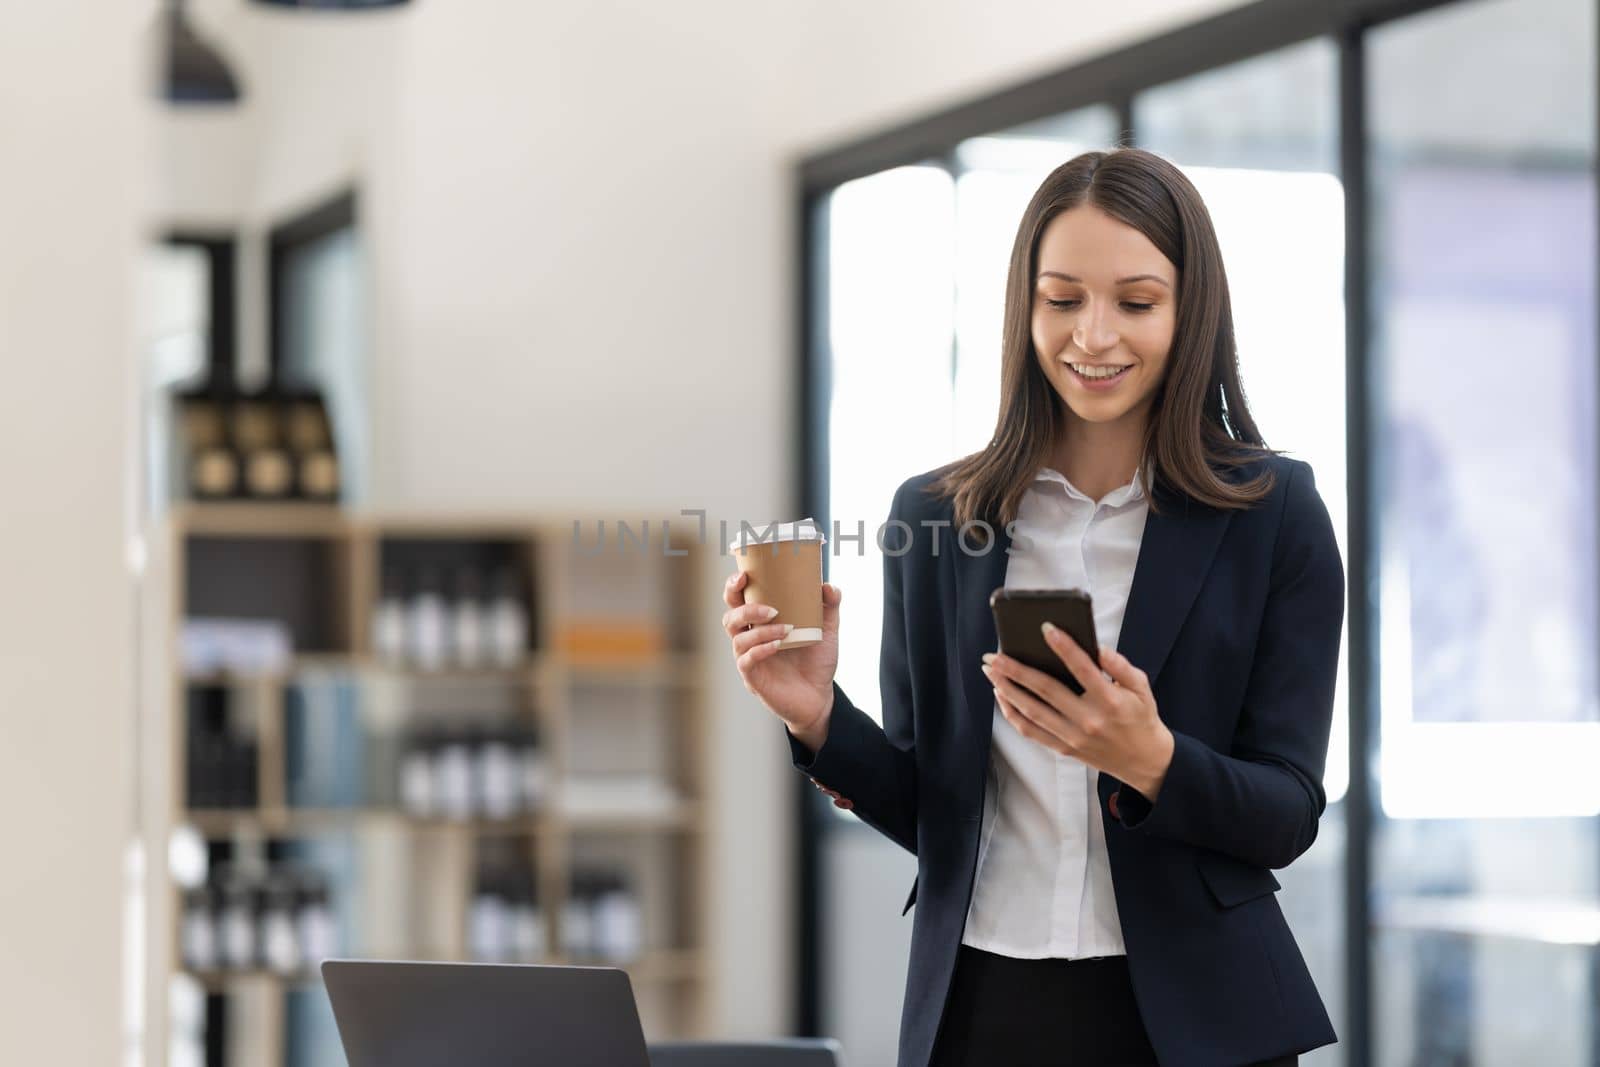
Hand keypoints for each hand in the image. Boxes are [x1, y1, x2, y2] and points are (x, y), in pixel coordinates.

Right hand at [722, 569, 839, 751]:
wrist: (820, 697)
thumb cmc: (816, 662)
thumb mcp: (827, 630)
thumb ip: (829, 607)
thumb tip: (828, 586)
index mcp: (759, 623)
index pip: (737, 601)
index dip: (733, 587)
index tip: (743, 575)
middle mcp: (749, 639)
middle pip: (729, 617)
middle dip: (744, 608)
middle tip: (770, 608)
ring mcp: (749, 659)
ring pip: (738, 638)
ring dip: (760, 630)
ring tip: (785, 629)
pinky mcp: (753, 679)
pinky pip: (747, 661)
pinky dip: (760, 649)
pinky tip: (778, 645)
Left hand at [981, 624, 1173, 800]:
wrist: (1144, 761)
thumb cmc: (1141, 717)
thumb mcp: (1141, 687)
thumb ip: (1120, 665)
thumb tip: (1097, 647)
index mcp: (1110, 701)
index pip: (1083, 669)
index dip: (1064, 647)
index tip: (1046, 628)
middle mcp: (1089, 720)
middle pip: (1046, 690)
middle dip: (1016, 670)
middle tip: (994, 655)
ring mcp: (1073, 737)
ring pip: (1032, 711)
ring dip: (1007, 689)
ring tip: (991, 671)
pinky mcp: (1064, 749)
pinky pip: (1031, 731)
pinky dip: (1012, 714)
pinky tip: (1002, 696)